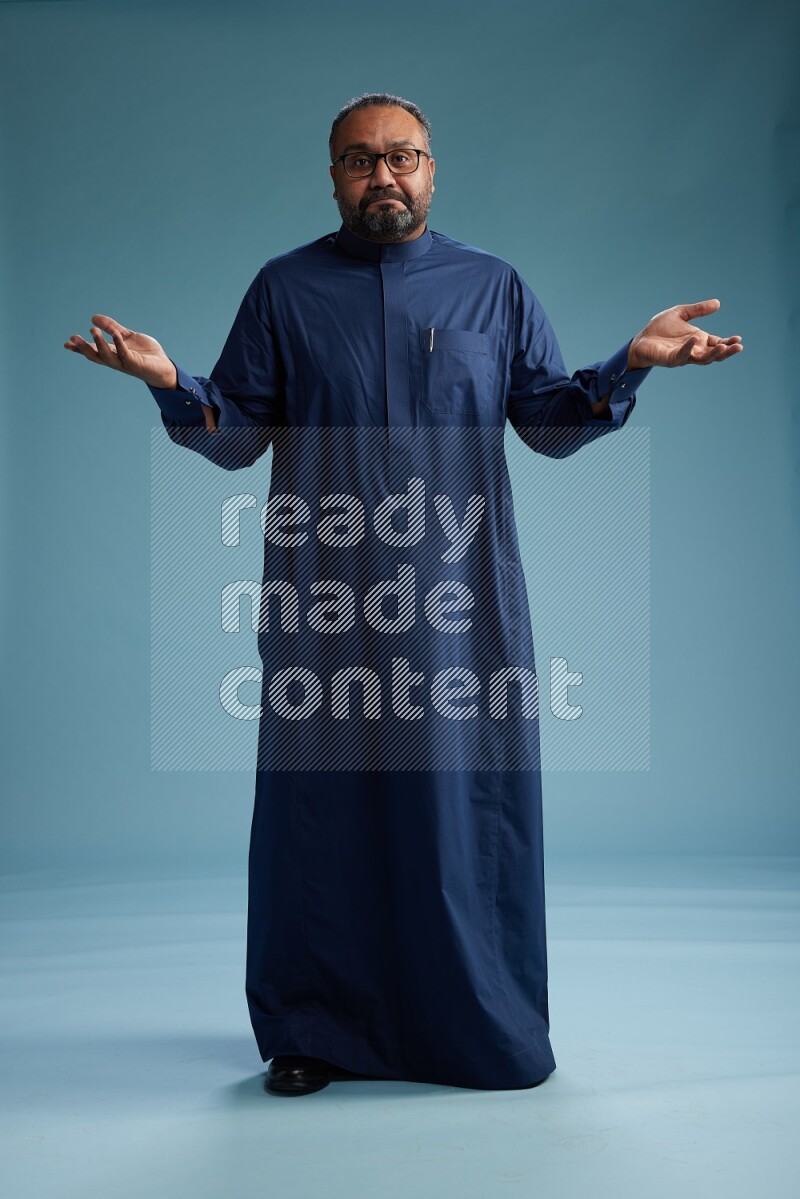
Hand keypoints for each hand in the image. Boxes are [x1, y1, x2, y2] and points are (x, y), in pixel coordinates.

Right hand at [64, 314, 177, 388]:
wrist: (163, 366)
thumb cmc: (145, 353)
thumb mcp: (126, 337)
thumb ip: (112, 328)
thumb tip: (94, 318)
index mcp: (112, 354)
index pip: (93, 351)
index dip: (80, 348)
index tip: (67, 343)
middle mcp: (116, 360)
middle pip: (96, 356)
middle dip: (84, 348)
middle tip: (73, 338)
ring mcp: (125, 363)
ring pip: (108, 356)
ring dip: (99, 344)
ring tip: (92, 330)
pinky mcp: (136, 364)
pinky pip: (126, 354)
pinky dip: (120, 344)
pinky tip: (116, 334)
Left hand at [627, 299, 742, 370]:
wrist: (641, 339)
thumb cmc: (659, 328)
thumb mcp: (681, 313)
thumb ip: (698, 310)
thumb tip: (718, 303)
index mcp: (698, 340)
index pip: (717, 343)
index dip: (728, 342)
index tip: (738, 339)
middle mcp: (694, 349)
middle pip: (714, 354)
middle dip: (726, 351)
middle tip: (738, 347)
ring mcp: (683, 356)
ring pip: (702, 359)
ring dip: (713, 354)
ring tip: (723, 347)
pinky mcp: (671, 359)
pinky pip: (683, 355)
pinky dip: (689, 348)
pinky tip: (695, 339)